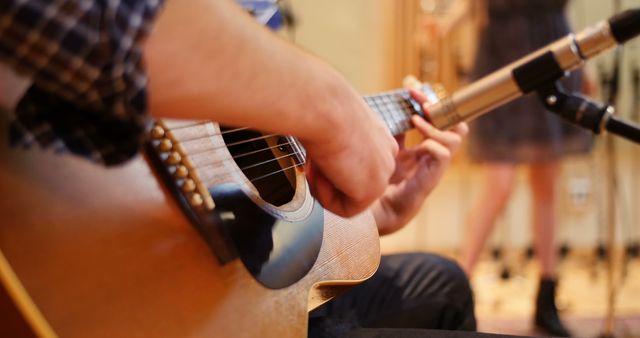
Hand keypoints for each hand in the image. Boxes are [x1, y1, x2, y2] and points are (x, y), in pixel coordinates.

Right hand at [303, 87, 398, 216]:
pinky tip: (321, 175)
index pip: (358, 166)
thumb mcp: (335, 126)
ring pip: (349, 199)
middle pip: (353, 184)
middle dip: (327, 178)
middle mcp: (388, 157)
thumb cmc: (325, 109)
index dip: (332, 164)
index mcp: (381, 140)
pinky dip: (325, 198)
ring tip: (313, 167)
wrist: (326, 108)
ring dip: (324, 187)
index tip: (317, 151)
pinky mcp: (372, 191)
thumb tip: (325, 160)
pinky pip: (344, 210)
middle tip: (311, 162)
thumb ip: (338, 146)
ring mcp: (383, 175)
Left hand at [371, 88, 467, 234]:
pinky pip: (443, 154)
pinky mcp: (433, 176)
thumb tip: (390, 105)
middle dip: (439, 104)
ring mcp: (437, 163)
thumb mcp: (390, 147)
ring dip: (436, 125)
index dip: (428, 96)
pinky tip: (418, 144)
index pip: (440, 113)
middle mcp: (437, 150)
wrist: (382, 207)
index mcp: (429, 141)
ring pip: (455, 136)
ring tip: (416, 120)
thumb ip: (394, 130)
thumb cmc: (387, 179)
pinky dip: (432, 144)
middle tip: (419, 98)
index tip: (410, 84)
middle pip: (456, 120)